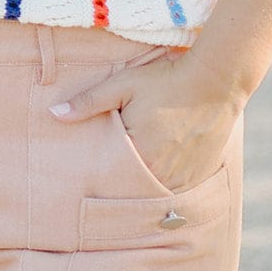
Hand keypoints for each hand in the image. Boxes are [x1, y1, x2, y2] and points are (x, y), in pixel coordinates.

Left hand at [48, 49, 245, 192]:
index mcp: (139, 155)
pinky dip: (165, 181)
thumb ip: (88, 102)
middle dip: (120, 179)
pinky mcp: (200, 175)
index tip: (89, 170)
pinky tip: (160, 165)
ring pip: (153, 189)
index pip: (108, 175)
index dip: (99, 170)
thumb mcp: (123, 85)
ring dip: (143, 181)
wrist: (217, 80)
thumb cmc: (166, 80)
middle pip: (131, 185)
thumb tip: (54, 114)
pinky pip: (175, 188)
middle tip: (114, 167)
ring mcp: (183, 178)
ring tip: (137, 168)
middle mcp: (161, 174)